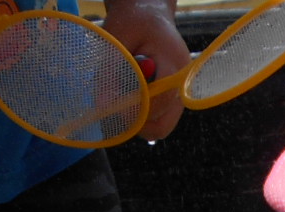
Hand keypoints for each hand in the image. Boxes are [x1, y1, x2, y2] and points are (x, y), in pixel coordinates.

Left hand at [104, 0, 191, 140]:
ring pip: (160, 125)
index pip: (160, 100)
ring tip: (120, 97)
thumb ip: (109, 70)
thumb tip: (102, 106)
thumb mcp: (116, 38)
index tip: (111, 108)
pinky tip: (128, 96)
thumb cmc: (133, 20)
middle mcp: (182, 83)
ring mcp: (179, 94)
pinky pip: (157, 118)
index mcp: (174, 63)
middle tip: (115, 111)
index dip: (136, 111)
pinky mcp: (172, 99)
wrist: (148, 13)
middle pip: (164, 124)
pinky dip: (140, 115)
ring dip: (137, 120)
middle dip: (138, 124)